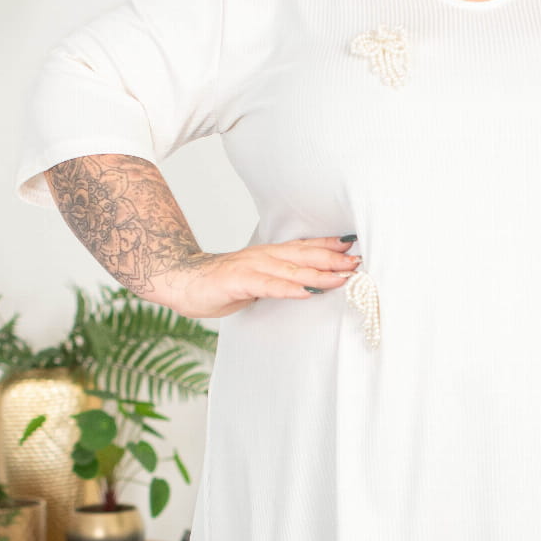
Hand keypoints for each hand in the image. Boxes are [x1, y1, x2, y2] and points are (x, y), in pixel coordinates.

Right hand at [161, 236, 361, 319]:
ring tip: (343, 277)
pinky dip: (289, 289)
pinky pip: (268, 285)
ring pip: (291, 270)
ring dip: (319, 273)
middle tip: (359, 262)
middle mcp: (264, 256)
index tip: (355, 247)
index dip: (330, 247)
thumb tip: (309, 285)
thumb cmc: (221, 284)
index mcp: (270, 255)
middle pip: (305, 256)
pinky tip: (306, 292)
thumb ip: (280, 279)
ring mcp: (251, 267)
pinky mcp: (238, 282)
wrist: (182, 280)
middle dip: (334, 259)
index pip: (305, 248)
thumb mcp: (257, 279)